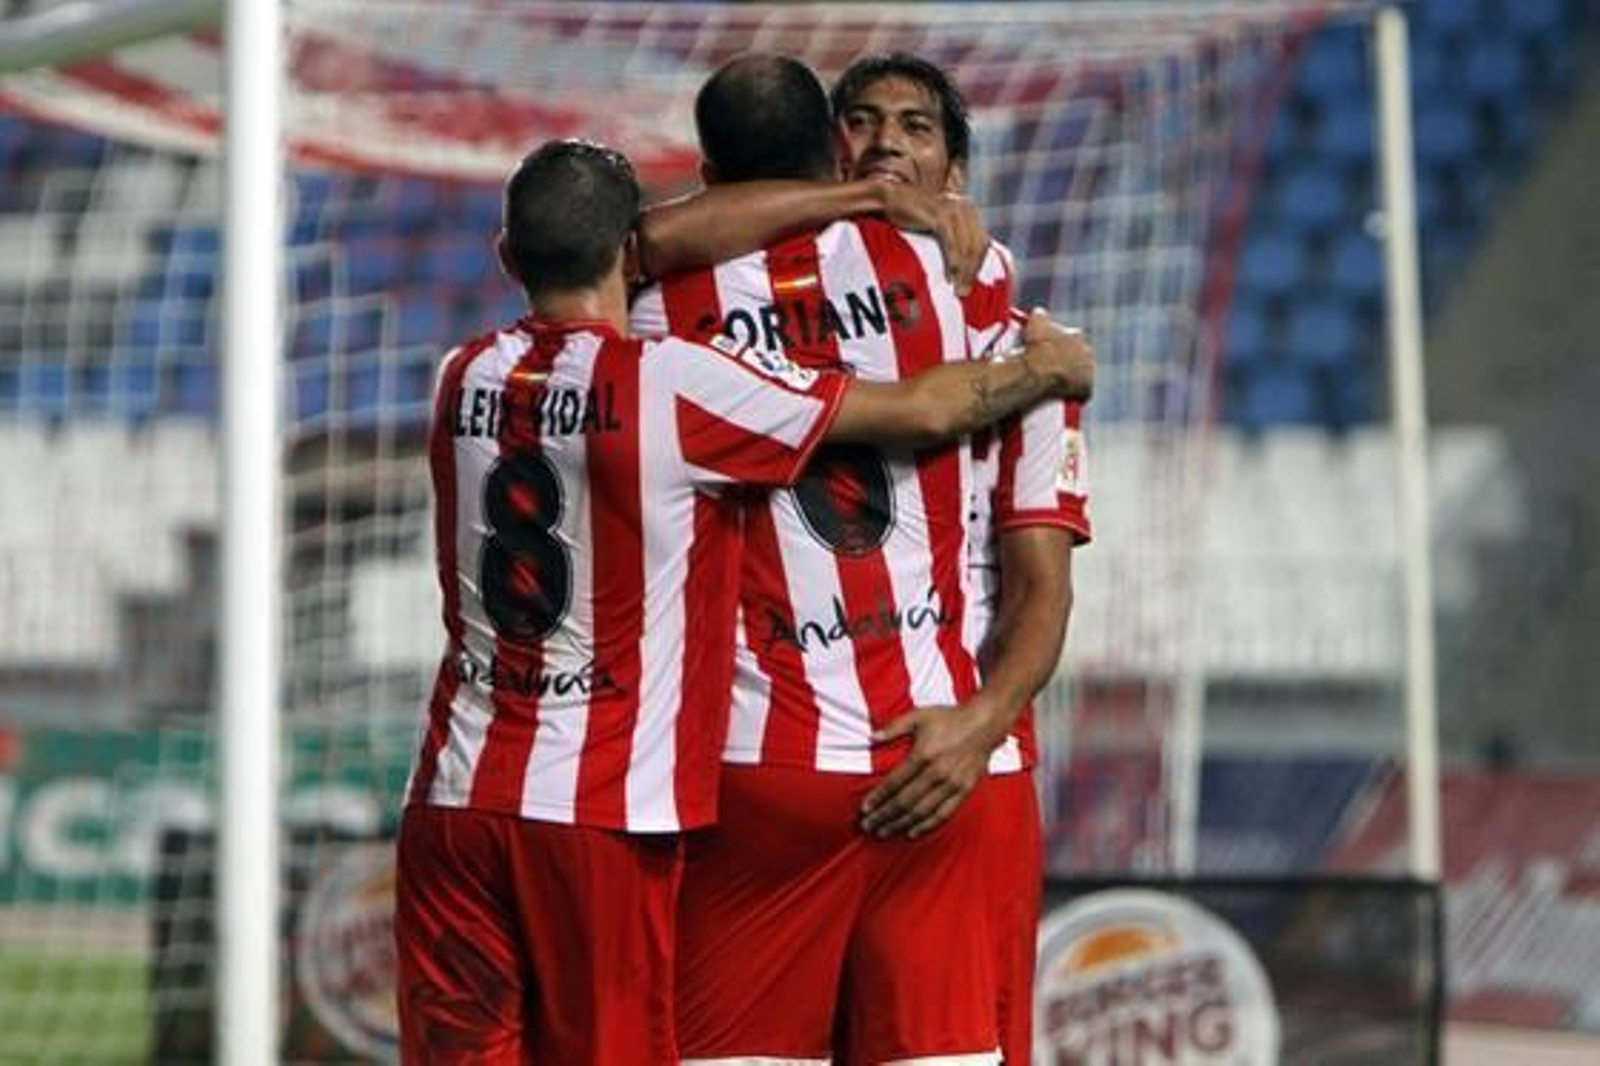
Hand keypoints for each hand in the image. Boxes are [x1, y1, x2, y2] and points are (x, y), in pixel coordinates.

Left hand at [859, 703, 1002, 838]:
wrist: (984, 723)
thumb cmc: (949, 718)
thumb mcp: (918, 716)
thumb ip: (894, 727)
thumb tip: (870, 737)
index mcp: (923, 754)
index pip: (895, 782)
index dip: (878, 797)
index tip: (864, 809)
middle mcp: (937, 772)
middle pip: (905, 801)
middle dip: (884, 816)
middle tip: (868, 826)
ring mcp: (952, 783)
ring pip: (922, 811)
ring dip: (900, 824)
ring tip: (883, 833)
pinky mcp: (964, 790)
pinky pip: (944, 814)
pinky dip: (927, 826)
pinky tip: (912, 833)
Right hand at [880, 187, 988, 296]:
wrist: (892, 197)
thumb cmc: (912, 214)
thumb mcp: (938, 225)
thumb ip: (953, 237)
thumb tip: (962, 265)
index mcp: (968, 210)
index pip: (982, 243)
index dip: (978, 266)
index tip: (971, 286)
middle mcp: (965, 207)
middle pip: (977, 246)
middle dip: (972, 273)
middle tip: (964, 293)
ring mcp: (953, 209)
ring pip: (966, 246)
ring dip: (964, 272)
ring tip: (958, 290)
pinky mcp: (940, 214)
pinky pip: (951, 242)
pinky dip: (952, 261)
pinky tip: (950, 276)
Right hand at [1020, 309, 1094, 401]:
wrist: (1038, 371)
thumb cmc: (1037, 346)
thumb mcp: (1035, 321)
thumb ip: (1040, 314)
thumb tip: (1039, 312)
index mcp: (1077, 335)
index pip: (1071, 338)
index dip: (1060, 345)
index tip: (1049, 350)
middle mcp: (1088, 352)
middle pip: (1078, 356)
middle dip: (1068, 360)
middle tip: (1051, 367)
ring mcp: (1089, 371)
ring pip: (1081, 374)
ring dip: (1072, 377)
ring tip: (1055, 382)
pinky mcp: (1087, 389)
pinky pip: (1081, 392)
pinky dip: (1074, 393)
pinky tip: (1063, 394)